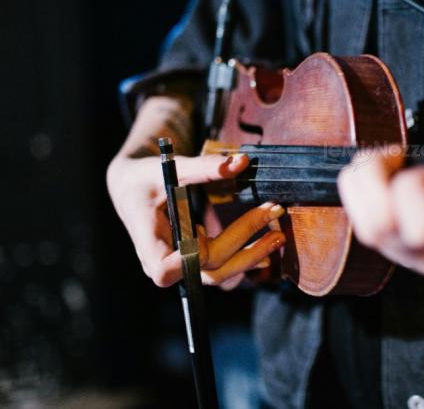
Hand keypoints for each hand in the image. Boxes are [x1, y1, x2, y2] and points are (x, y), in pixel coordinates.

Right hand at [107, 153, 284, 289]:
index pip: (165, 269)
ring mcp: (181, 266)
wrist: (133, 191)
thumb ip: (203, 167)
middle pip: (206, 268)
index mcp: (147, 242)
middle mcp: (165, 261)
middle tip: (274, 216)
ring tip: (279, 235)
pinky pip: (223, 268)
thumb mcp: (169, 169)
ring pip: (219, 273)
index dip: (188, 258)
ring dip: (252, 255)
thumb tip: (241, 161)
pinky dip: (246, 258)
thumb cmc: (145, 179)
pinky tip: (269, 246)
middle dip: (243, 243)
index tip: (203, 232)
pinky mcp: (195, 262)